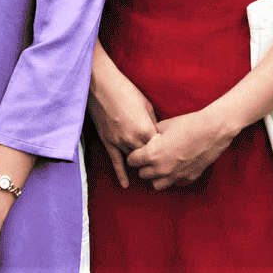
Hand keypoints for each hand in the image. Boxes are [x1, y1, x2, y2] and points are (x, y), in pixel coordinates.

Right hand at [88, 54, 157, 187]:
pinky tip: (126, 185)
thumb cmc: (126, 91)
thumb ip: (153, 123)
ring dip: (140, 165)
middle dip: (154, 162)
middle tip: (163, 166)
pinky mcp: (108, 142)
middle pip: (148, 158)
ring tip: (150, 172)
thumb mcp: (146, 105)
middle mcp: (133, 139)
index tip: (171, 156)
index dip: (166, 152)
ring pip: (133, 161)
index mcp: (146, 130)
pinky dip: (121, 174)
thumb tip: (158, 134)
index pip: (160, 149)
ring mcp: (119, 142)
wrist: (102, 86)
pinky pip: (115, 162)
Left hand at [126, 108, 241, 190]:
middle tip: (150, 157)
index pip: (131, 161)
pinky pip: (176, 183)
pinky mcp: (189, 178)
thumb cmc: (187, 124)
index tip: (139, 151)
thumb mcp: (164, 125)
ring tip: (161, 165)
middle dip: (144, 166)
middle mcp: (162, 169)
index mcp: (152, 155)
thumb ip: (151, 135)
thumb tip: (145, 138)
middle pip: (142, 175)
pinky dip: (174, 177)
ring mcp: (176, 176)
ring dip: (156, 176)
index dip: (134, 155)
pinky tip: (178, 167)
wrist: (212, 130)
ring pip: (157, 185)